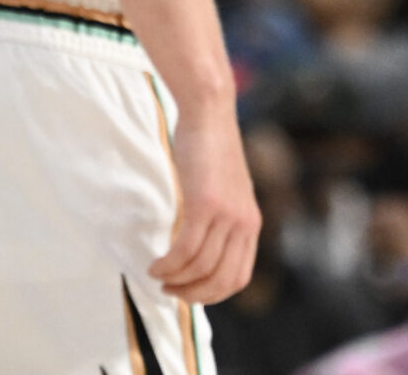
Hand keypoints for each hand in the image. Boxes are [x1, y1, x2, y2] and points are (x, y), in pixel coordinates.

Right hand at [147, 105, 260, 304]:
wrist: (209, 113)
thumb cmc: (211, 150)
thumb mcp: (226, 191)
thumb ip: (221, 220)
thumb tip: (201, 250)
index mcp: (251, 223)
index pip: (238, 278)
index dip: (212, 294)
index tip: (189, 292)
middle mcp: (244, 223)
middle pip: (221, 280)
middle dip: (193, 294)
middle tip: (170, 290)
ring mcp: (226, 215)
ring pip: (200, 267)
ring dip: (175, 280)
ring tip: (158, 276)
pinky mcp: (205, 204)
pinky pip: (186, 249)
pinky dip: (168, 264)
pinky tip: (155, 264)